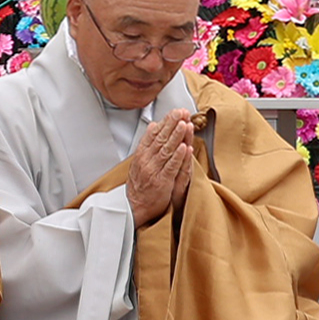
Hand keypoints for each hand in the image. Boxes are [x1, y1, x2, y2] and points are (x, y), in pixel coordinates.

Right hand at [124, 112, 199, 227]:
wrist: (133, 207)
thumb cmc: (139, 186)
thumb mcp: (139, 161)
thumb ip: (147, 143)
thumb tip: (153, 126)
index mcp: (141, 155)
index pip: (153, 134)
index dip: (164, 122)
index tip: (174, 112)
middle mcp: (146, 161)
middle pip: (160, 139)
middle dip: (171, 124)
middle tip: (180, 113)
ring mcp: (153, 171)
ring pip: (166, 150)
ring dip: (176, 136)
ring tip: (184, 124)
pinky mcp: (162, 182)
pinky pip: (171, 167)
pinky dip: (178, 156)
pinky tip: (185, 147)